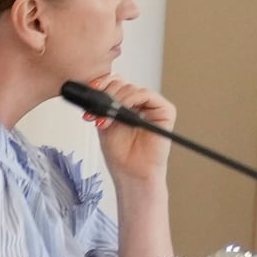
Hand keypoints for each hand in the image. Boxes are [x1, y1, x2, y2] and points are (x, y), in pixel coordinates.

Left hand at [86, 78, 175, 192]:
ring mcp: (152, 106)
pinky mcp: (165, 111)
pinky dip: (131, 99)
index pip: (116, 84)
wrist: (131, 173)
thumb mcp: (104, 125)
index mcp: (125, 105)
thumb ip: (101, 107)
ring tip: (106, 120)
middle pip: (123, 83)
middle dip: (107, 94)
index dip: (104, 84)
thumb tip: (92, 92)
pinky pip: (148, 95)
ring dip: (116, 101)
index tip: (91, 89)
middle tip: (97, 109)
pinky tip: (121, 112)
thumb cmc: (120, 154)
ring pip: (133, 88)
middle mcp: (139, 104)